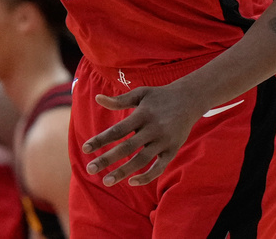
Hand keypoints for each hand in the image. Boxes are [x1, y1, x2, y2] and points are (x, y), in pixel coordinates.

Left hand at [81, 85, 198, 186]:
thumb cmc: (159, 96)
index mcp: (143, 114)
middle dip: (107, 159)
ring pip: (141, 160)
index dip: (101, 140)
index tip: (85, 149)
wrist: (190, 99)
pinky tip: (131, 182)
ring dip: (123, 172)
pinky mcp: (173, 150)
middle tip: (89, 169)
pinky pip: (159, 168)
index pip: (118, 130)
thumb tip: (97, 98)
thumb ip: (119, 100)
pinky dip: (146, 176)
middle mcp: (153, 129)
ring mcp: (164, 141)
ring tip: (106, 181)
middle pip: (127, 148)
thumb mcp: (140, 94)